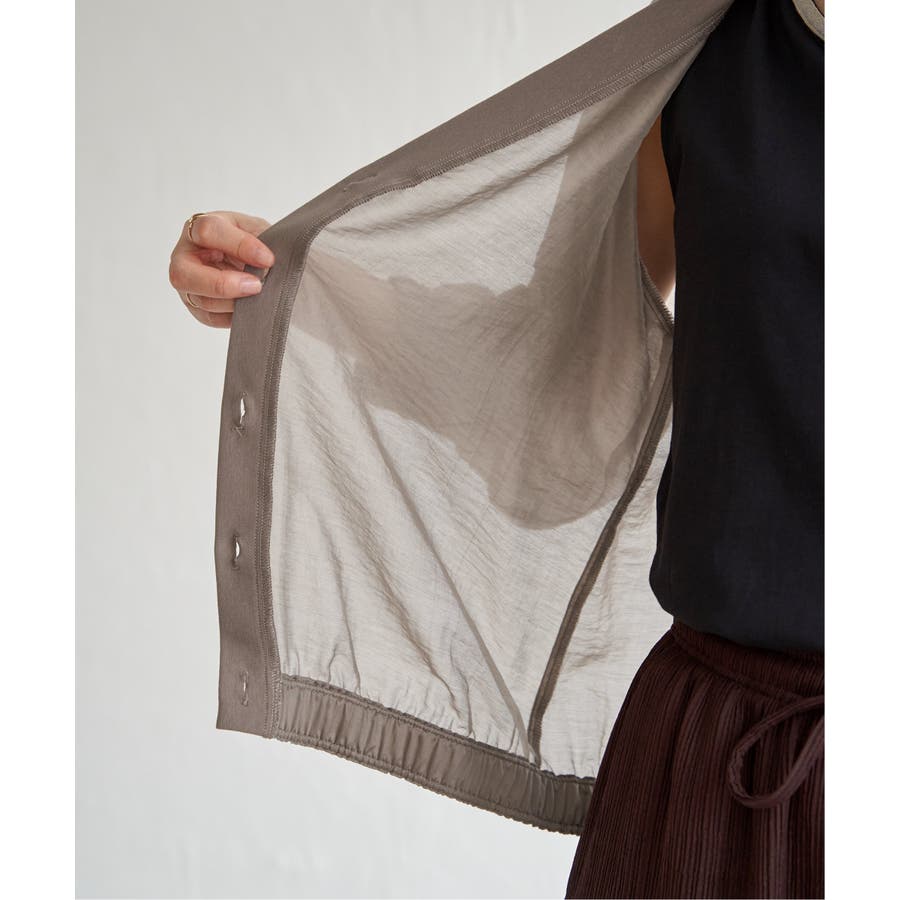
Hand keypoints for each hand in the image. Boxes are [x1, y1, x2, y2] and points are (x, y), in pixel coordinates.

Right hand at [169, 210, 275, 327]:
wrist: (250, 258)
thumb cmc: (249, 240)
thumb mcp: (257, 229)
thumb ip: (261, 240)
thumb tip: (267, 263)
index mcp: (197, 228)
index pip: (207, 232)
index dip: (240, 245)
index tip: (267, 258)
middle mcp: (184, 256)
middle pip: (183, 274)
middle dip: (223, 284)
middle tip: (256, 286)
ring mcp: (187, 284)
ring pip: (202, 301)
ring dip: (235, 303)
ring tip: (259, 296)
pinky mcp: (195, 306)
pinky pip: (211, 318)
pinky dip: (233, 316)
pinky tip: (250, 307)